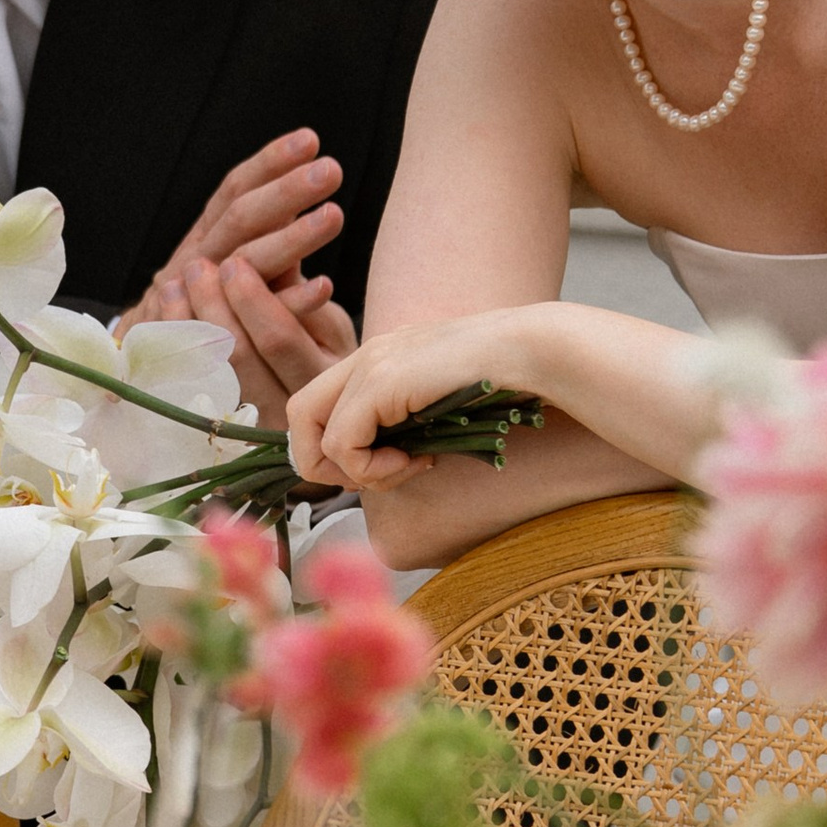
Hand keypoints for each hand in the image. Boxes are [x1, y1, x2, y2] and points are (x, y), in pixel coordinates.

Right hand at [126, 130, 343, 327]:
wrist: (150, 365)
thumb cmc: (203, 309)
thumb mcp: (225, 264)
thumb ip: (260, 235)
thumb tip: (306, 191)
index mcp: (205, 238)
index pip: (234, 191)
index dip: (269, 164)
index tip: (309, 140)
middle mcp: (197, 261)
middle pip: (240, 220)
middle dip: (285, 192)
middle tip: (330, 170)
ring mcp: (201, 299)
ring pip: (245, 263)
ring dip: (291, 239)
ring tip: (334, 216)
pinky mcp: (212, 340)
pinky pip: (256, 321)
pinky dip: (290, 302)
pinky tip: (324, 287)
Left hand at [148, 248, 356, 428]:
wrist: (321, 418)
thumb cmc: (325, 355)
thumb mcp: (329, 326)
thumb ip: (303, 294)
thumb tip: (274, 250)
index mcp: (320, 379)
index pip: (279, 339)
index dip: (252, 299)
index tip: (233, 263)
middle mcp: (285, 410)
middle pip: (237, 357)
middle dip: (212, 305)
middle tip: (197, 267)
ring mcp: (251, 429)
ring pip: (207, 375)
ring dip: (184, 325)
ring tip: (172, 285)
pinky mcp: (221, 431)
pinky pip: (185, 392)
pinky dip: (171, 352)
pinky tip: (162, 321)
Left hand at [286, 315, 532, 489]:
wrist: (529, 352)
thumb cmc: (502, 381)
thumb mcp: (439, 406)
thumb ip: (405, 425)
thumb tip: (382, 468)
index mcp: (376, 360)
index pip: (316, 407)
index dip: (334, 449)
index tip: (387, 464)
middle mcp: (364, 357)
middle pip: (298, 417)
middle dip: (327, 463)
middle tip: (381, 474)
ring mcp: (369, 365)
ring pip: (311, 433)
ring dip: (355, 471)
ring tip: (405, 467)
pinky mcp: (380, 382)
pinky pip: (343, 444)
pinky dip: (372, 468)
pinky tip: (417, 461)